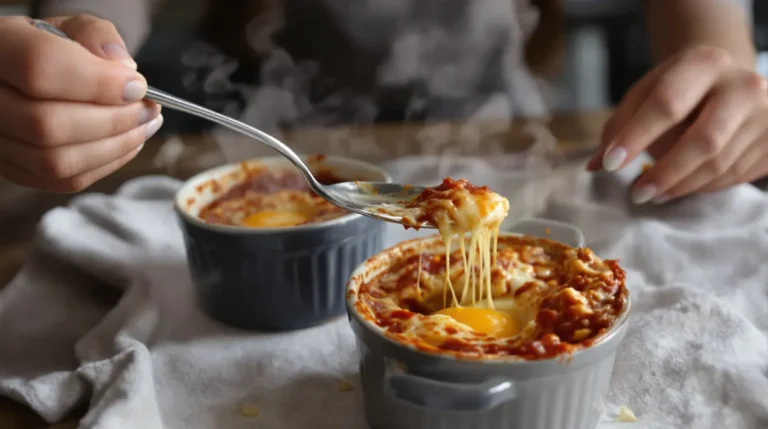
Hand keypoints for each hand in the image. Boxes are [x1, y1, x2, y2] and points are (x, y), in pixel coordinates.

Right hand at [0, 15, 161, 192]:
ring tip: (145, 128)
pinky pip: (62, 180)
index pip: (40, 68)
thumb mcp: (69, 27)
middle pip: (48, 124)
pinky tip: (126, 144)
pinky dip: (104, 165)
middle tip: (149, 111)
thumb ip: (97, 36)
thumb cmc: (48, 48)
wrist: (18, 73)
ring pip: (55, 160)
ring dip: (115, 148)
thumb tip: (125, 69)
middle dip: (114, 121)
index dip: (98, 82)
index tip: (137, 86)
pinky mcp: (13, 167)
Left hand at [588, 45, 767, 203]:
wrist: (729, 82)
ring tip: (652, 194)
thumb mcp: (647, 93)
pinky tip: (680, 188)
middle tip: (636, 193)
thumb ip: (619, 125)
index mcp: (704, 64)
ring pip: (719, 165)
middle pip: (703, 141)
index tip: (610, 164)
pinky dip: (700, 188)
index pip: (666, 104)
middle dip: (665, 173)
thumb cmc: (679, 89)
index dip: (636, 136)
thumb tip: (595, 165)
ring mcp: (764, 115)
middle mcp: (742, 85)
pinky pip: (733, 176)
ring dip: (680, 187)